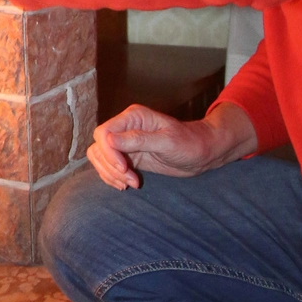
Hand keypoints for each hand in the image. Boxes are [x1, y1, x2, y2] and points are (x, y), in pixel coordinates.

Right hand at [87, 103, 257, 189]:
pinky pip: (107, 167)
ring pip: (99, 158)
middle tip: (130, 180)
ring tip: (129, 184)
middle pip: (98, 147)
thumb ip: (138, 140)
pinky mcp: (127, 157)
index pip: (104, 133)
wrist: (202, 153)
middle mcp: (124, 128)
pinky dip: (111, 178)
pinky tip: (126, 184)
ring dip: (110, 174)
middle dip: (110, 167)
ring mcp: (124, 143)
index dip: (109, 153)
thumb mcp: (167, 141)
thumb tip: (108, 140)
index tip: (124, 168)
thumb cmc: (189, 143)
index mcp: (133, 117)